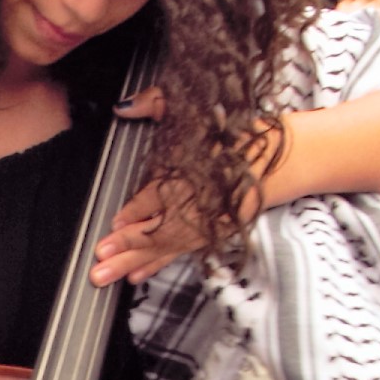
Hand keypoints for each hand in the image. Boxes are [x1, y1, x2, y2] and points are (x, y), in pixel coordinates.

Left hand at [91, 91, 242, 285]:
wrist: (281, 162)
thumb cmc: (241, 136)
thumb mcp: (197, 110)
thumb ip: (157, 103)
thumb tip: (123, 106)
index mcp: (189, 175)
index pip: (155, 198)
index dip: (134, 212)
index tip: (114, 222)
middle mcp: (194, 205)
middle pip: (154, 232)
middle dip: (125, 248)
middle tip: (98, 264)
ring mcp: (202, 224)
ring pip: (162, 248)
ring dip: (133, 263)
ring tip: (104, 276)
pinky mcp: (209, 234)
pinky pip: (177, 253)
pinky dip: (156, 265)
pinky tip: (137, 276)